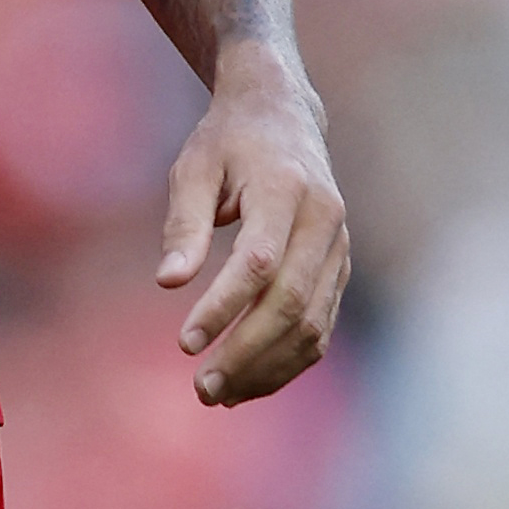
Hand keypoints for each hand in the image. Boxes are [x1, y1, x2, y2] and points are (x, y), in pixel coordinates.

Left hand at [157, 42, 348, 406]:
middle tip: (201, 388)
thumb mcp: (194, 168)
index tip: (183, 343)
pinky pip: (321, 327)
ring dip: (268, 368)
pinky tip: (248, 380)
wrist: (283, 114)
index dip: (222, 307)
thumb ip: (184, 224)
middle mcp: (325, 220)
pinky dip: (287, 361)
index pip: (258, 262)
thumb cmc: (228, 141)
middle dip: (246, 352)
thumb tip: (168, 284)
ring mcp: (340, 248)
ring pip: (313, 325)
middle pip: (290, 303)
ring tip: (218, 393)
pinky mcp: (340, 269)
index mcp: (286, 189)